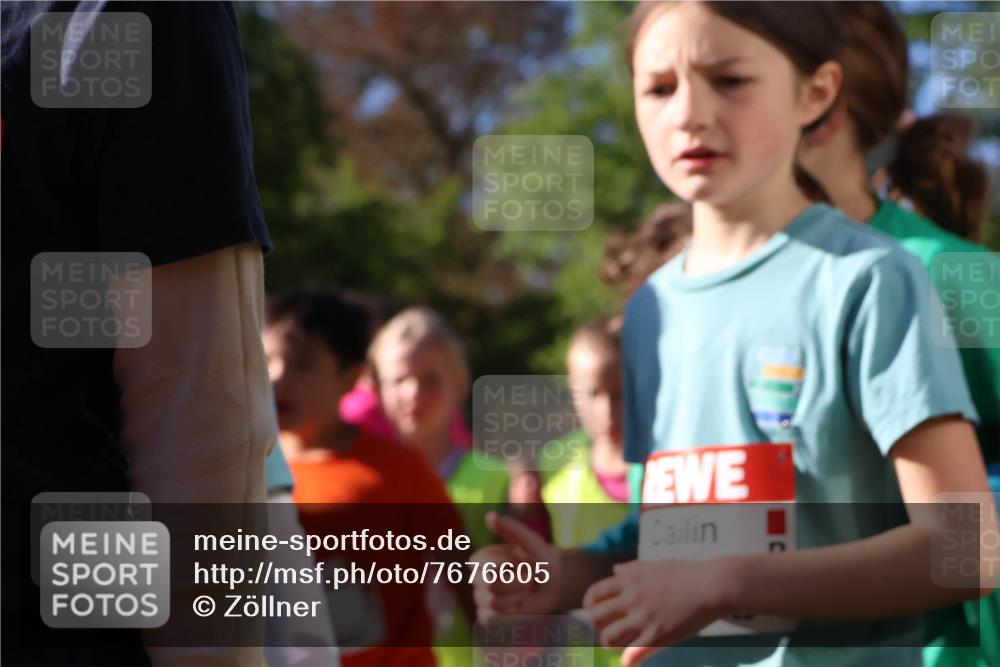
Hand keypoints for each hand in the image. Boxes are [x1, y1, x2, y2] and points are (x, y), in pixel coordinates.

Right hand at [470, 512, 561, 621]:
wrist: (555, 583)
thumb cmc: (541, 559)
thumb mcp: (530, 541)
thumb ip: (510, 528)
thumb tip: (489, 515)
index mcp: (482, 558)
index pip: (479, 565)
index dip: (503, 565)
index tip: (519, 559)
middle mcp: (478, 578)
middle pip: (488, 585)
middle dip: (514, 582)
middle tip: (528, 578)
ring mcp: (482, 598)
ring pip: (493, 602)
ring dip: (516, 597)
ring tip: (526, 591)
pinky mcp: (488, 617)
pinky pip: (492, 618)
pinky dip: (511, 613)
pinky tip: (519, 605)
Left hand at [583, 559, 729, 666]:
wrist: (712, 585)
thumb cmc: (686, 574)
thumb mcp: (654, 565)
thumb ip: (632, 569)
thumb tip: (616, 570)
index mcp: (629, 580)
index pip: (594, 594)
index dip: (590, 606)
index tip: (596, 612)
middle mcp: (631, 599)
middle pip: (596, 618)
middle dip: (598, 626)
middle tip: (607, 629)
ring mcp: (643, 619)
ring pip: (609, 638)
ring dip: (609, 644)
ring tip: (617, 646)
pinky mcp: (658, 636)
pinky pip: (632, 654)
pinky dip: (627, 661)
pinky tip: (630, 661)